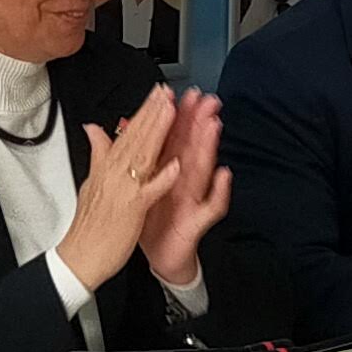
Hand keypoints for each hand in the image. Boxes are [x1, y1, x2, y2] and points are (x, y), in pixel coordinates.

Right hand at [55, 89, 181, 296]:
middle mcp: (115, 173)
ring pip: (144, 156)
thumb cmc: (88, 224)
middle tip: (167, 91)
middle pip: (137, 137)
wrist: (80, 255)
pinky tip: (175, 165)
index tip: (157, 93)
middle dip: (153, 112)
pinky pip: (149, 191)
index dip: (144, 111)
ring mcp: (124, 190)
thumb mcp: (91, 181)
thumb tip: (92, 128)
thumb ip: (97, 152)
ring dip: (158, 132)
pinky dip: (161, 178)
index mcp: (108, 166)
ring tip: (171, 111)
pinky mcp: (132, 209)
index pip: (128, 132)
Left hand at [134, 90, 233, 291]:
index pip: (173, 139)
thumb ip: (137, 157)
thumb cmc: (154, 223)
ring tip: (214, 126)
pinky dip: (219, 191)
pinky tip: (224, 176)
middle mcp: (184, 181)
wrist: (161, 258)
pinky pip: (212, 205)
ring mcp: (194, 199)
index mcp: (167, 173)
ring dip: (209, 147)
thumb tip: (127, 129)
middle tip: (206, 99)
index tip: (179, 93)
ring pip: (202, 169)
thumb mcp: (141, 188)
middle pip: (192, 147)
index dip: (177, 116)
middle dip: (199, 122)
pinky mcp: (198, 220)